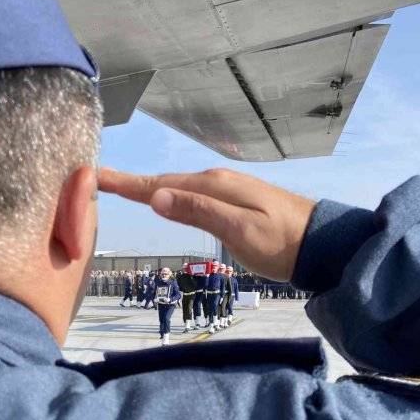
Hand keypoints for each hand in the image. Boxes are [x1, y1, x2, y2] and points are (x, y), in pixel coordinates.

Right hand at [99, 168, 315, 281]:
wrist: (320, 243)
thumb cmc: (281, 243)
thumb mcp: (239, 231)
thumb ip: (199, 212)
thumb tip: (156, 197)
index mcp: (214, 187)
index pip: (161, 185)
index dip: (129, 183)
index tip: (98, 176)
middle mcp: (217, 181)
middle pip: (166, 182)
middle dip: (133, 182)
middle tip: (101, 179)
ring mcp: (226, 189)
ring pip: (179, 186)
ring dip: (150, 187)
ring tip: (125, 187)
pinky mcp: (234, 200)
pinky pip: (192, 193)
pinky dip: (171, 194)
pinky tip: (167, 198)